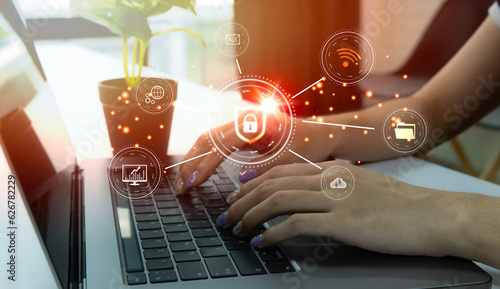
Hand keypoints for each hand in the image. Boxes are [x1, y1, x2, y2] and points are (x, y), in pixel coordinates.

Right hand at [174, 111, 332, 194]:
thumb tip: (241, 179)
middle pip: (208, 138)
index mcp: (256, 121)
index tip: (193, 183)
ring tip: (184, 183)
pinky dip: (205, 159)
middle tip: (181, 187)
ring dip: (194, 161)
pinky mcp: (241, 134)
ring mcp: (241, 125)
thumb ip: (266, 167)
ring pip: (208, 141)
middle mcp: (245, 119)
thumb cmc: (309, 143)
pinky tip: (198, 174)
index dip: (205, 164)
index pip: (221, 143)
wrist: (319, 134)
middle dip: (191, 163)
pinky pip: (216, 145)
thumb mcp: (291, 158)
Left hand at [216, 161, 456, 257]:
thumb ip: (335, 188)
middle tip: (227, 215)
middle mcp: (329, 179)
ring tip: (237, 229)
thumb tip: (310, 200)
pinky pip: (296, 224)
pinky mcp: (343, 221)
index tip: (237, 196)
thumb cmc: (401, 206)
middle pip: (272, 184)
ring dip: (251, 215)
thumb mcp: (363, 188)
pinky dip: (273, 234)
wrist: (434, 215)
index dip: (253, 184)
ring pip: (278, 200)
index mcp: (332, 170)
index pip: (280, 172)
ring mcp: (335, 198)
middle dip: (243, 200)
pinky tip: (262, 242)